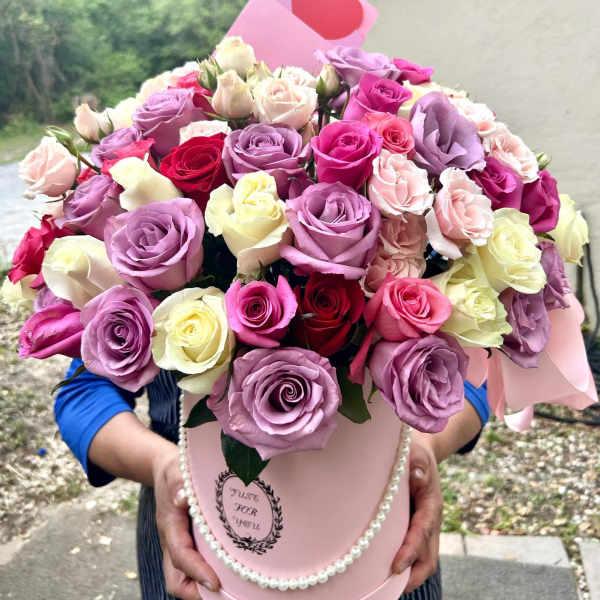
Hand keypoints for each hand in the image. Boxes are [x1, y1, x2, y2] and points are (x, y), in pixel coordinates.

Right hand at [153, 446, 220, 598]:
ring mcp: (178, 545)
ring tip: (232, 591)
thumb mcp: (175, 470)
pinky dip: (207, 576)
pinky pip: (192, 568)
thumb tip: (183, 497)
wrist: (163, 468)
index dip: (197, 571)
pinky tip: (232, 573)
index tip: (216, 583)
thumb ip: (178, 482)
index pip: (181, 556)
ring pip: (183, 578)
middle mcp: (172, 541)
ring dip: (202, 588)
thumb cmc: (173, 470)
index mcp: (170, 525)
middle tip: (227, 595)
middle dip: (197, 592)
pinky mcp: (187, 544)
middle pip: (176, 579)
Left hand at [391, 436, 442, 593]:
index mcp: (431, 504)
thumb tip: (417, 475)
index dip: (410, 551)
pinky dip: (405, 566)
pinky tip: (384, 572)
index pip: (422, 533)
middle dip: (413, 576)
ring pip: (424, 559)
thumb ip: (418, 463)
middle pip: (429, 557)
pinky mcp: (417, 528)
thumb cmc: (416, 454)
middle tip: (389, 588)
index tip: (395, 566)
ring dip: (409, 575)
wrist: (422, 454)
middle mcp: (431, 520)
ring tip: (386, 587)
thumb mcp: (417, 453)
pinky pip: (416, 552)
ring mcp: (426, 527)